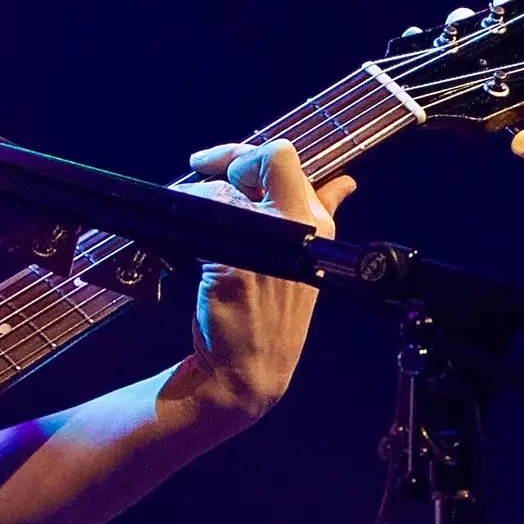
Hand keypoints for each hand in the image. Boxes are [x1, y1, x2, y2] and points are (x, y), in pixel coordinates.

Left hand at [173, 139, 355, 421]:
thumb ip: (324, 214)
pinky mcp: (235, 265)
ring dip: (199, 194)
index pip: (287, 157)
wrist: (248, 370)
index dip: (251, 152)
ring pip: (227, 190)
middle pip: (266, 159)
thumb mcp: (305, 261)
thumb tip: (345, 181)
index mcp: (319, 223)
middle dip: (225, 159)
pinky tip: (179, 235)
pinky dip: (186, 221)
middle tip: (200, 169)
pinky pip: (205, 222)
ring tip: (186, 209)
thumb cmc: (271, 315)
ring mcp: (269, 246)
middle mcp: (301, 228)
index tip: (226, 163)